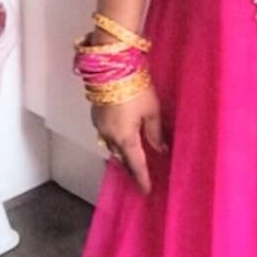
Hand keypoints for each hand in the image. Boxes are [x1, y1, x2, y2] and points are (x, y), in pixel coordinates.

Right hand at [91, 81, 168, 196]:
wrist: (111, 66)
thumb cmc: (136, 87)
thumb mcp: (152, 110)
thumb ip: (155, 132)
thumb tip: (160, 149)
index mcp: (124, 137)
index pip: (135, 164)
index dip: (142, 178)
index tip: (146, 191)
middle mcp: (109, 135)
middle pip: (120, 158)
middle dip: (130, 168)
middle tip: (140, 177)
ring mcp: (100, 125)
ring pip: (111, 147)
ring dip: (122, 154)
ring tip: (132, 159)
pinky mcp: (96, 115)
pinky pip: (106, 135)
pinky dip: (115, 141)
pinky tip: (123, 139)